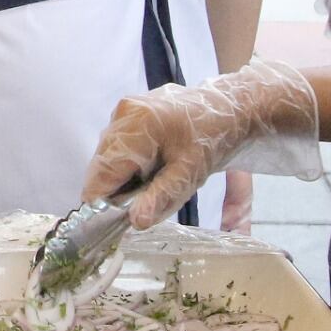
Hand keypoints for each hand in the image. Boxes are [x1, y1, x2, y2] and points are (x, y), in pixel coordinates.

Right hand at [80, 57, 320, 230]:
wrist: (230, 108)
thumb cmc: (213, 141)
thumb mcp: (189, 174)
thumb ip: (159, 198)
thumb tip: (135, 222)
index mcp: (137, 127)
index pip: (101, 175)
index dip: (103, 203)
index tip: (117, 222)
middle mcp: (122, 114)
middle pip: (101, 166)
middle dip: (116, 189)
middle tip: (144, 201)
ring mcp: (123, 109)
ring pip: (106, 156)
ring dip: (122, 176)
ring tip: (154, 178)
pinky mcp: (128, 111)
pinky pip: (116, 145)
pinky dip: (128, 161)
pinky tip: (152, 164)